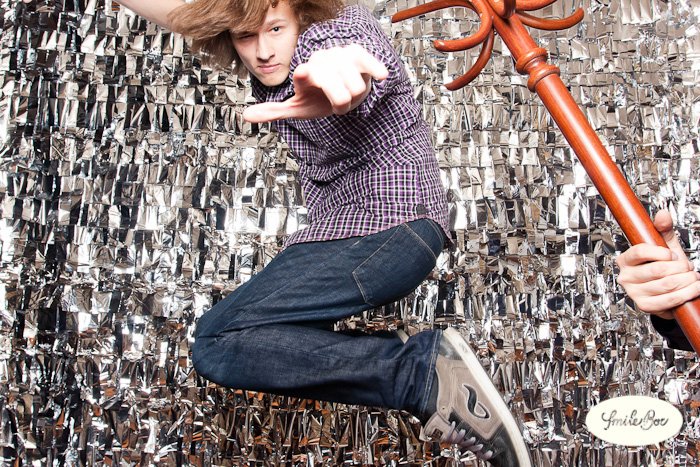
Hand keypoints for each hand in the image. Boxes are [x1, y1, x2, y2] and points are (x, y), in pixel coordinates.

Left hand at [243, 44, 388, 122]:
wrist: (340, 86)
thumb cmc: (318, 98)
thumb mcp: (297, 107)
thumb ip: (274, 111)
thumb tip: (247, 116)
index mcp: (305, 75)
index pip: (304, 75)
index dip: (305, 75)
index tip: (303, 73)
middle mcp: (320, 62)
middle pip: (336, 89)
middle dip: (340, 104)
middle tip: (338, 106)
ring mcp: (339, 56)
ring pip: (355, 86)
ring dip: (355, 97)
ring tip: (349, 94)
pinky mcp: (357, 54)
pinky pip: (367, 62)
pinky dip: (374, 70)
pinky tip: (381, 76)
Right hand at [616, 209, 699, 318]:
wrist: (668, 291)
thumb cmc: (665, 266)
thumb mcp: (664, 246)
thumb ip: (663, 230)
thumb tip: (663, 214)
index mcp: (625, 260)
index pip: (639, 252)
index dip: (661, 252)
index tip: (672, 254)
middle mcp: (626, 277)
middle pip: (657, 270)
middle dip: (680, 267)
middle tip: (687, 266)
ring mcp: (634, 293)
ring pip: (667, 284)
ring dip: (687, 279)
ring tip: (692, 276)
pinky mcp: (646, 306)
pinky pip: (670, 299)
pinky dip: (687, 292)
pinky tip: (694, 287)